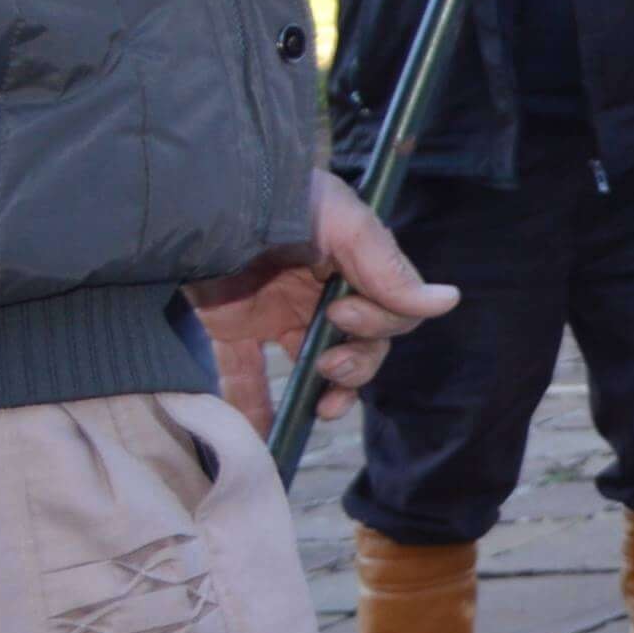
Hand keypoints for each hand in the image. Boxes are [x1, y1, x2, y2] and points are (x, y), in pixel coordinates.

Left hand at [189, 169, 459, 427]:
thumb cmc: (271, 199)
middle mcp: (318, 290)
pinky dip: (253, 405)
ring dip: (322, 393)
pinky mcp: (229, 328)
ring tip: (316, 411)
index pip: (387, 309)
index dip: (376, 322)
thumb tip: (447, 302)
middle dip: (355, 364)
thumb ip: (385, 265)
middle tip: (328, 365)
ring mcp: (274, 311)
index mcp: (351, 262)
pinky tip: (260, 434)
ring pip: (312, 365)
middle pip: (357, 344)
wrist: (186, 201)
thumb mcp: (336, 222)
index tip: (340, 314)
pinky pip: (245, 373)